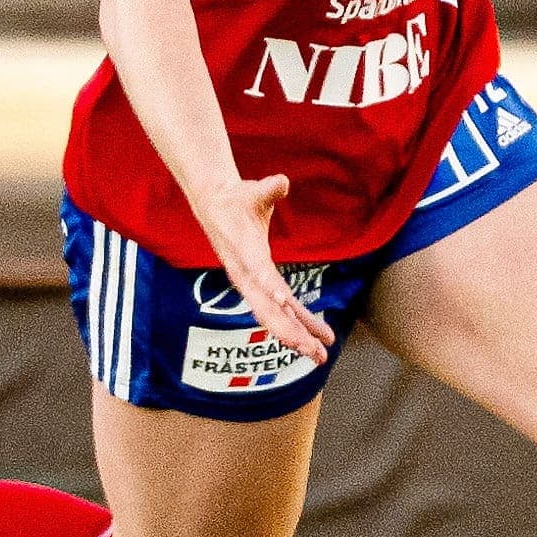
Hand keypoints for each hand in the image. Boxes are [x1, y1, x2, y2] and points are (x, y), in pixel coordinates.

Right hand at [189, 172, 334, 364]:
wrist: (216, 205)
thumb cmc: (237, 198)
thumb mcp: (253, 190)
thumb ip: (269, 189)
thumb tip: (282, 181)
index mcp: (244, 254)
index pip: (259, 274)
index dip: (271, 289)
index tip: (284, 303)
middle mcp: (246, 276)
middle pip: (267, 310)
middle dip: (291, 332)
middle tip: (314, 352)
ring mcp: (251, 284)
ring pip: (275, 316)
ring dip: (298, 336)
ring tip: (321, 355)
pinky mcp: (259, 284)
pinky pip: (281, 307)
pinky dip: (299, 320)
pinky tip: (317, 334)